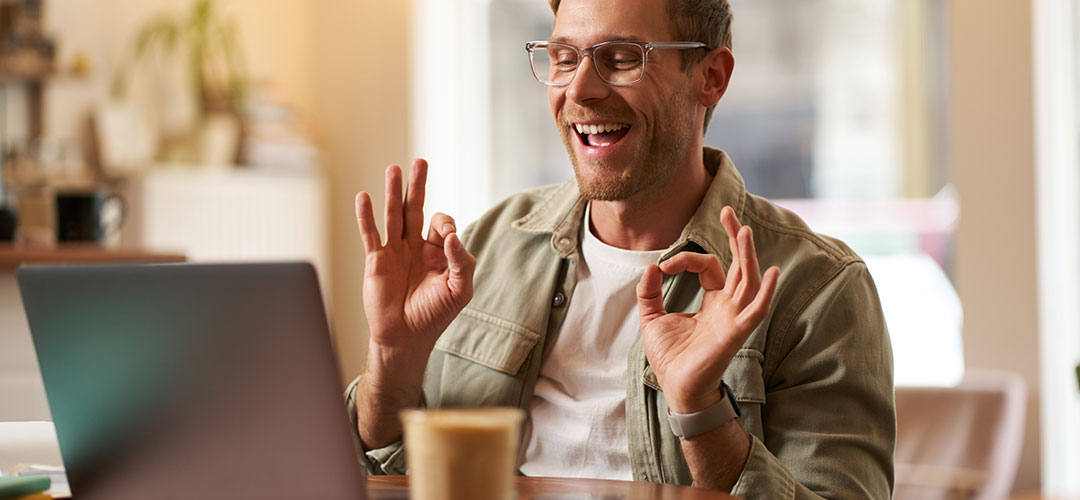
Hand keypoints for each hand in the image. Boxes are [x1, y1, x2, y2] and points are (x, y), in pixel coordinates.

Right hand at [355, 159, 475, 362]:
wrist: (405, 338)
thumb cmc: (435, 315)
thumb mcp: (460, 290)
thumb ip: (462, 261)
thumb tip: (453, 235)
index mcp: (438, 251)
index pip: (442, 224)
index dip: (446, 225)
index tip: (446, 238)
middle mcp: (416, 246)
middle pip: (416, 207)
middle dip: (418, 185)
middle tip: (420, 161)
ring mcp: (394, 251)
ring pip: (394, 214)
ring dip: (394, 191)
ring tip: (394, 168)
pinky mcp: (376, 260)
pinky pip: (371, 233)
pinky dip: (367, 215)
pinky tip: (364, 197)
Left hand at [636, 206, 778, 412]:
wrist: (676, 387)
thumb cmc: (670, 357)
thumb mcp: (652, 318)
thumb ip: (649, 292)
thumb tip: (652, 266)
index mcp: (713, 302)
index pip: (709, 267)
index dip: (687, 259)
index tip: (664, 266)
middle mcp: (728, 307)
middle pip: (739, 266)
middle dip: (735, 238)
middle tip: (729, 212)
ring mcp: (734, 318)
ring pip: (748, 281)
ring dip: (748, 256)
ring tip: (744, 230)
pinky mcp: (736, 333)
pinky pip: (756, 310)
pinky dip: (766, 293)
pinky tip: (772, 272)